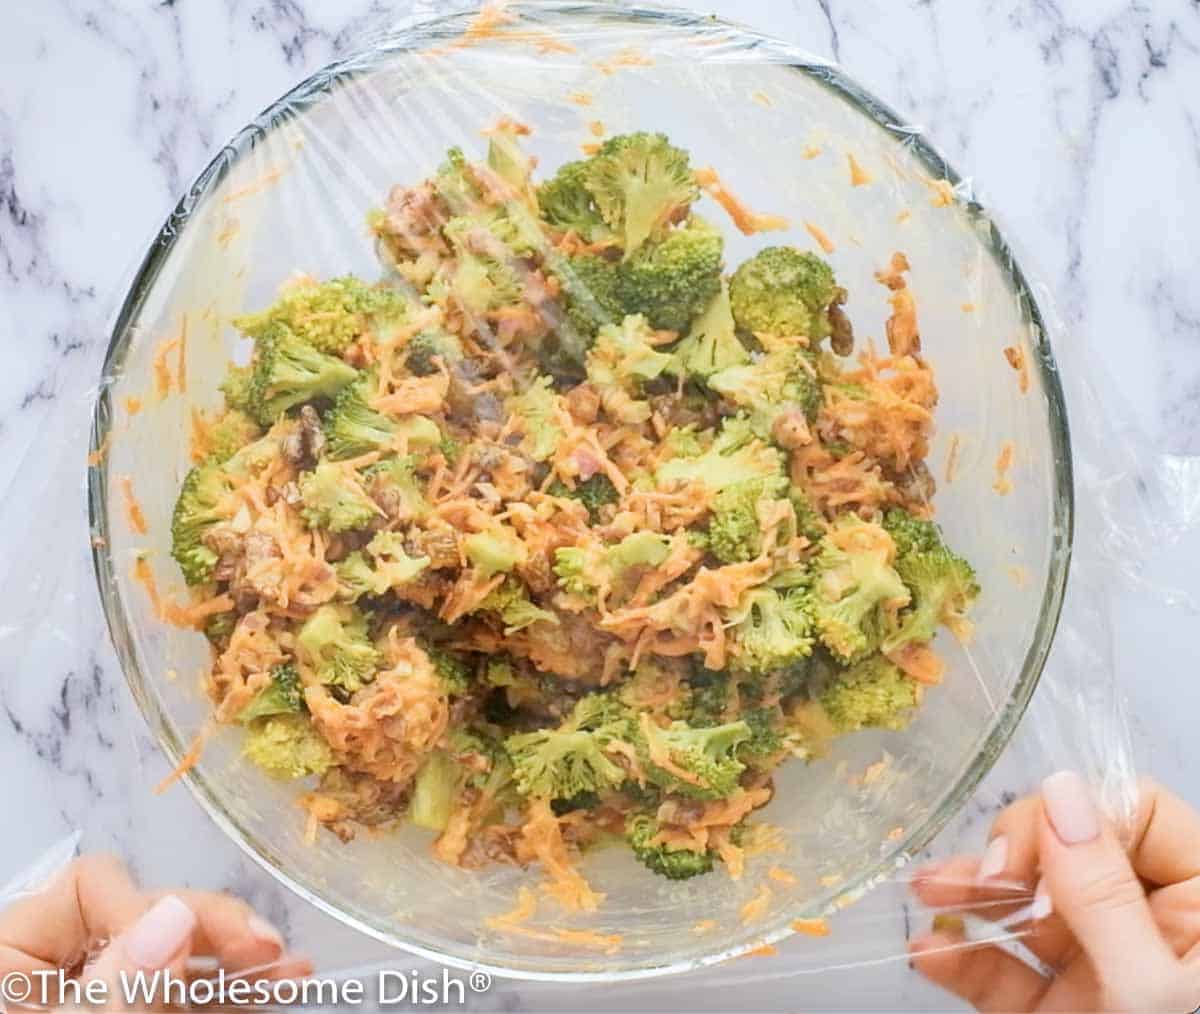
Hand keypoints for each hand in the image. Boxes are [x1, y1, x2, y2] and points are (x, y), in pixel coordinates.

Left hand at [0, 854, 310, 1010]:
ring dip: (242, 959)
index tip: (184, 946)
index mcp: (11, 954)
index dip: (146, 908)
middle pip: (149, 915)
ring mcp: (103, 998)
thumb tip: (171, 918)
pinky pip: (188, 997)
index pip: (90, 886)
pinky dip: (234, 993)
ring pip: (180, 959)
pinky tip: (279, 985)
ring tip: (293, 967)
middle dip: (213, 929)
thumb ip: (113, 991)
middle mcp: (58, 969)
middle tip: (265, 946)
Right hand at [909, 773, 1199, 1011]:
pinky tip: (929, 951)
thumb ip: (1102, 893)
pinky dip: (961, 959)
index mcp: (1197, 906)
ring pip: (1026, 907)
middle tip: (985, 876)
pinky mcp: (1055, 1009)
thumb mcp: (1149, 986)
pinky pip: (1002, 970)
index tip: (1027, 851)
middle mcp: (1147, 927)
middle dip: (1011, 856)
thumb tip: (1061, 791)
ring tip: (924, 890)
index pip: (1135, 813)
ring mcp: (1098, 969)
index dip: (1075, 816)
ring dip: (968, 896)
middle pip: (1068, 851)